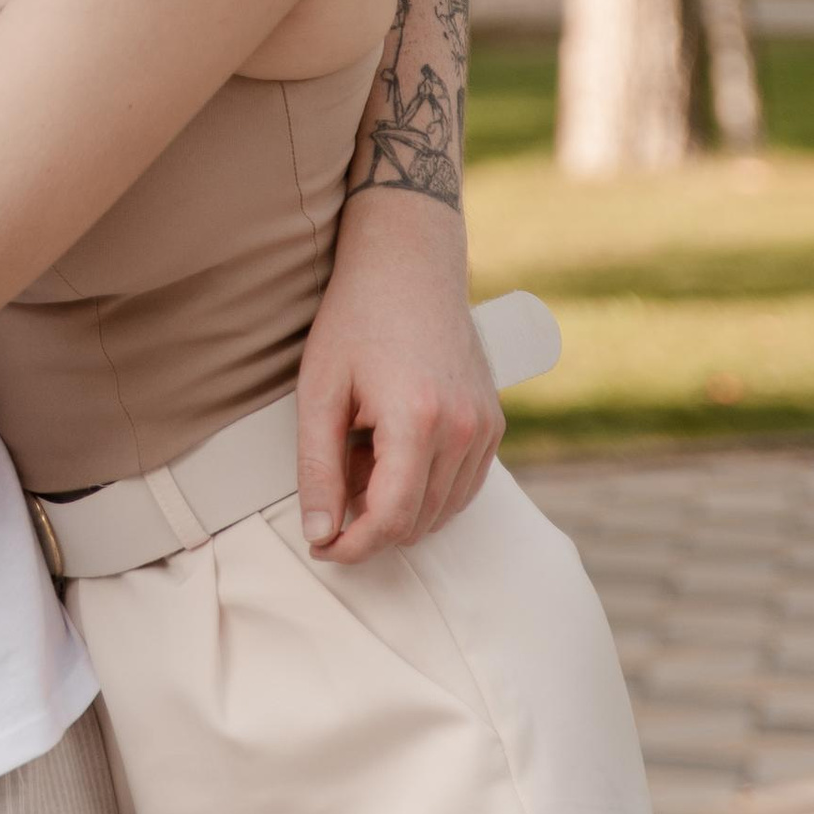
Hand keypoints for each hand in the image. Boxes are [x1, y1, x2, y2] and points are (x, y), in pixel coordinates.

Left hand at [295, 188, 501, 564]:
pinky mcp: (495, 425)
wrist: (409, 266)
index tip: (321, 547)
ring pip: (442, 511)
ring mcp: (487, 428)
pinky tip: (391, 453)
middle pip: (417, 522)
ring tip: (360, 455)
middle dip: (369, 524)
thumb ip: (318, 469)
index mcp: (417, 420)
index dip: (352, 546)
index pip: (391, 519)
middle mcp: (464, 430)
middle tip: (332, 483)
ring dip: (397, 507)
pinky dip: (425, 490)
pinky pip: (462, 487)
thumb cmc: (356, 320)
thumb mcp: (319, 392)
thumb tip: (320, 533)